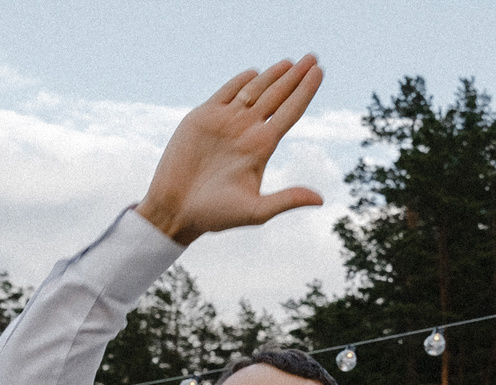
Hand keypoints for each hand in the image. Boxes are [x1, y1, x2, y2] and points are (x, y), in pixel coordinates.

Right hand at [135, 57, 325, 244]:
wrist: (175, 209)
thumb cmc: (215, 216)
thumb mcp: (255, 211)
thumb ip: (286, 200)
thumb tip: (320, 200)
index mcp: (262, 148)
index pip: (290, 112)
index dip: (305, 92)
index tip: (320, 72)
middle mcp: (247, 131)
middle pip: (277, 96)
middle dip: (295, 77)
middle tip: (312, 57)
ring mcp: (226, 122)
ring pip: (254, 90)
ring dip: (272, 75)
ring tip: (290, 63)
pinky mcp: (203, 117)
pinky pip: (225, 93)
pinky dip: (239, 81)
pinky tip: (254, 72)